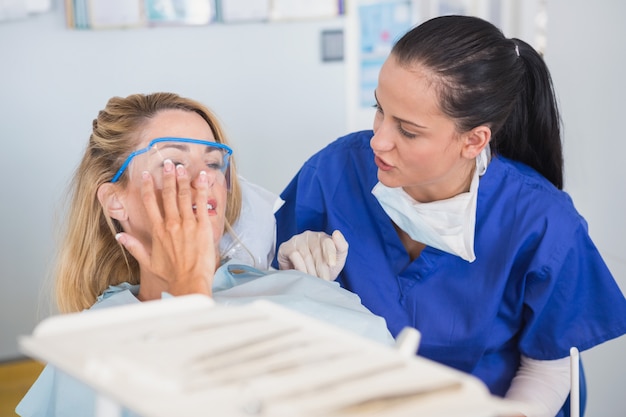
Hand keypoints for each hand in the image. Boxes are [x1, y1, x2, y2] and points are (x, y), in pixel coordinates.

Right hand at [115, 160, 214, 299]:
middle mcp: (171, 224)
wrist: (190, 282)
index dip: (147, 187)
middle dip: (167, 177)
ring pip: (183, 196)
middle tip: (168, 163)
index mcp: (157, 230)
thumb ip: (134, 247)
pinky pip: (201, 203)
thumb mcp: (148, 262)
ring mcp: (188, 224)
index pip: (149, 203)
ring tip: (181, 166)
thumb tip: (120, 237)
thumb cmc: (172, 275)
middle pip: (167, 195)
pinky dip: (201, 189)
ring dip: (182, 179)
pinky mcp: (203, 226)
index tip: (146, 175)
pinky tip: (202, 177)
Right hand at [277, 230, 347, 280]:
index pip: (328, 242)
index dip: (330, 254)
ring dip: (311, 270)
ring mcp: (297, 240)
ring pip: (306, 255)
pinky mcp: (286, 246)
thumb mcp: (338, 258)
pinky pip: (294, 255)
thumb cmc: (323, 267)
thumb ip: (342, 246)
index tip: (332, 265)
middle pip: (317, 251)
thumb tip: (337, 233)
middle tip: (323, 280)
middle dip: (321, 269)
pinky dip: (300, 267)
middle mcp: (310, 235)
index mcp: (323, 237)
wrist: (307, 278)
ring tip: (314, 280)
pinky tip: (303, 274)